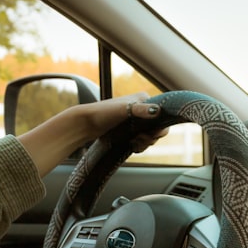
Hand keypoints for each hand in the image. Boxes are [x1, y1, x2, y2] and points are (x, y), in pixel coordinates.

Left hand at [16, 92, 167, 174]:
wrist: (85, 124)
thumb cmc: (102, 113)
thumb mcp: (123, 110)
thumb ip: (140, 110)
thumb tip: (158, 111)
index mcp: (144, 100)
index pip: (163, 115)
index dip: (159, 128)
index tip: (149, 135)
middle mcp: (142, 108)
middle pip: (158, 128)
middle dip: (151, 137)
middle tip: (139, 141)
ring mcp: (136, 120)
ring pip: (151, 136)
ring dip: (145, 143)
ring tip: (134, 144)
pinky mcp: (130, 130)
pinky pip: (142, 140)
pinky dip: (140, 145)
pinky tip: (132, 147)